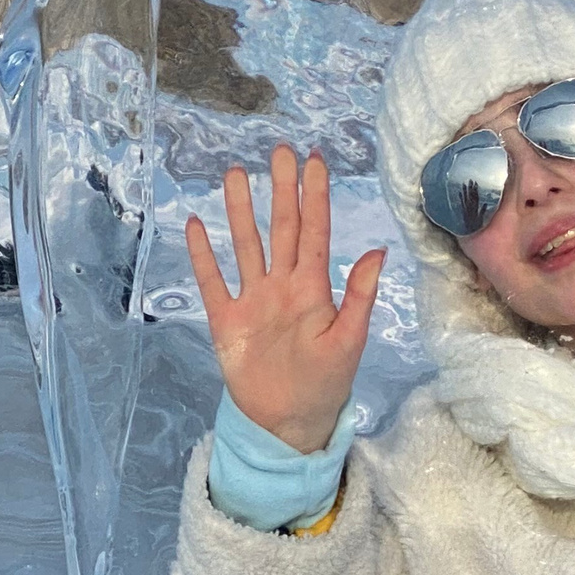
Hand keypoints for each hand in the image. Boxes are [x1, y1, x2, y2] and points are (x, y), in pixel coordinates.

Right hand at [186, 144, 384, 454]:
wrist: (289, 423)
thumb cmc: (326, 384)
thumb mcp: (349, 341)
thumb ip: (360, 296)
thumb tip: (379, 250)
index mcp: (314, 289)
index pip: (315, 232)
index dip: (315, 197)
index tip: (315, 162)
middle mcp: (282, 286)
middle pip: (280, 229)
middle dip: (280, 190)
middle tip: (279, 151)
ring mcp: (252, 300)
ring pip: (246, 246)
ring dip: (239, 211)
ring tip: (235, 174)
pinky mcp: (227, 321)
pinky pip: (212, 281)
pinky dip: (202, 255)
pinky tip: (195, 225)